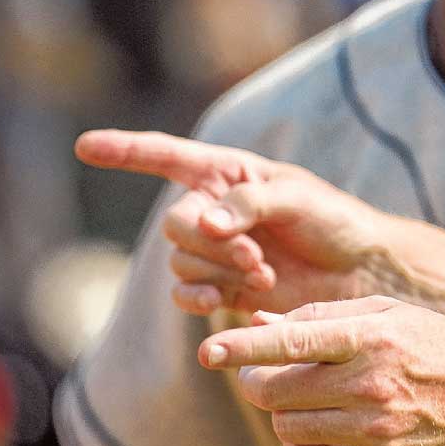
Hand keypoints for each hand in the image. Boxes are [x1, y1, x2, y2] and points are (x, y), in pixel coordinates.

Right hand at [75, 130, 395, 315]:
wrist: (360, 270)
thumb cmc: (335, 221)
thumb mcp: (298, 197)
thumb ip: (248, 202)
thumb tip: (203, 222)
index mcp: (229, 174)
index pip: (167, 157)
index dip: (125, 151)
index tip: (84, 146)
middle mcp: (214, 210)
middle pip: (174, 224)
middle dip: (209, 243)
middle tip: (255, 256)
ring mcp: (215, 251)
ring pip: (181, 261)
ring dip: (217, 270)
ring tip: (264, 273)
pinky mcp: (222, 287)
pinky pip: (186, 293)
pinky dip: (200, 297)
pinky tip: (225, 299)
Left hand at [198, 296, 444, 445]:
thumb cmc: (435, 344)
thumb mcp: (387, 312)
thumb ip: (321, 315)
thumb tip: (257, 323)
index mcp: (372, 338)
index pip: (292, 343)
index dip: (244, 348)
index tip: (208, 350)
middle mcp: (370, 385)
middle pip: (276, 391)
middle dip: (258, 380)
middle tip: (265, 373)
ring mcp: (373, 429)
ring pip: (287, 427)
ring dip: (283, 412)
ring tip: (307, 398)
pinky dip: (300, 442)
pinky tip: (320, 425)